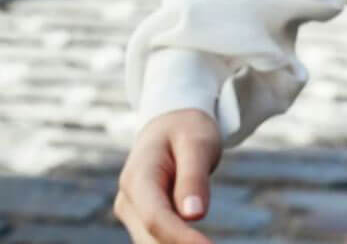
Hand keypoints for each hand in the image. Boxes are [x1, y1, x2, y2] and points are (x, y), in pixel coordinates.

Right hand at [113, 108, 221, 243]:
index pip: (156, 218)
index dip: (182, 238)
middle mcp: (128, 200)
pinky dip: (179, 243)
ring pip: (155, 243)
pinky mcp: (142, 222)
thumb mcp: (197, 142)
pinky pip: (159, 240)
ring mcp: (132, 213)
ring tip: (208, 243)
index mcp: (138, 177)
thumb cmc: (186, 129)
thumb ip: (193, 177)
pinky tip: (200, 243)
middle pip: (153, 237)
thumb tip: (194, 216)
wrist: (169, 124)